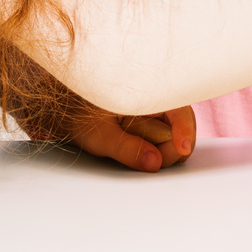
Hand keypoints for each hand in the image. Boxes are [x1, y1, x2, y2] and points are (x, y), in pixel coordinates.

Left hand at [67, 106, 195, 171]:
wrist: (65, 112)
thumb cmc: (78, 116)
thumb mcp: (99, 135)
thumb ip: (127, 149)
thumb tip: (154, 162)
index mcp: (145, 89)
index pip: (179, 108)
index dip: (186, 129)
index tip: (183, 149)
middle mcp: (154, 97)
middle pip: (181, 126)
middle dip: (171, 148)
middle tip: (150, 162)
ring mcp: (155, 110)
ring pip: (173, 135)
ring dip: (161, 149)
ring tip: (134, 150)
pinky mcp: (152, 121)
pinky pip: (164, 138)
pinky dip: (156, 148)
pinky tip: (139, 149)